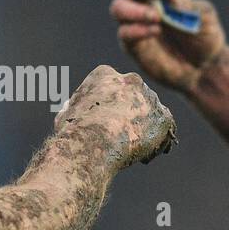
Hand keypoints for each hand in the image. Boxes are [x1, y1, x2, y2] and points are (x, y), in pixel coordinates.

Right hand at [54, 64, 176, 169]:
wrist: (94, 143)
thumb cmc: (74, 131)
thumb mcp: (65, 115)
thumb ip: (73, 108)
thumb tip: (69, 108)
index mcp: (104, 74)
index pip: (110, 87)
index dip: (106, 105)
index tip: (101, 122)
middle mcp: (130, 79)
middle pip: (133, 96)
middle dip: (128, 113)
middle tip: (120, 135)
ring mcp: (149, 97)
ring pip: (150, 112)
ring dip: (144, 127)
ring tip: (131, 149)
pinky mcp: (163, 116)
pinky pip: (163, 129)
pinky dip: (156, 142)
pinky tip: (143, 155)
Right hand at [110, 0, 225, 93]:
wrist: (203, 68)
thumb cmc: (203, 36)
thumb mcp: (202, 16)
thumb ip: (185, 4)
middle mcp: (144, 0)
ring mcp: (135, 22)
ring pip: (118, 7)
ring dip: (135, 9)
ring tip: (156, 17)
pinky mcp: (132, 44)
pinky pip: (125, 32)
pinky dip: (137, 29)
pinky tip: (155, 31)